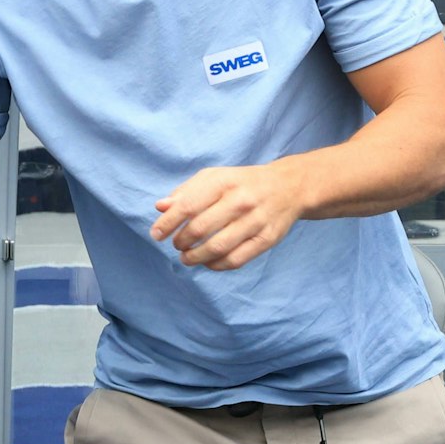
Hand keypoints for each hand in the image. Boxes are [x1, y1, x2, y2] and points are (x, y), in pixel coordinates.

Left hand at [150, 163, 304, 270]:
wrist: (288, 187)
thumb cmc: (241, 183)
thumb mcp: (214, 177)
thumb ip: (185, 192)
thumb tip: (160, 207)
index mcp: (223, 182)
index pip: (188, 205)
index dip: (167, 223)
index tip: (156, 234)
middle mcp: (240, 200)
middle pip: (201, 228)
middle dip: (181, 241)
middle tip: (176, 245)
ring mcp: (255, 221)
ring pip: (218, 247)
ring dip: (195, 257)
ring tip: (186, 258)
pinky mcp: (267, 239)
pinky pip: (237, 260)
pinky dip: (216, 265)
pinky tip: (207, 262)